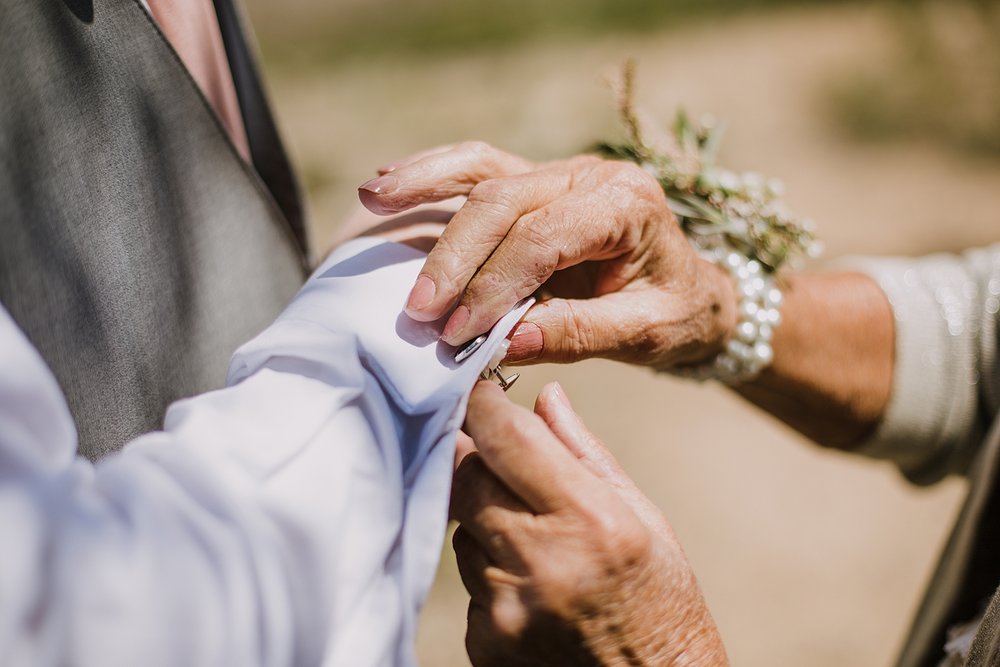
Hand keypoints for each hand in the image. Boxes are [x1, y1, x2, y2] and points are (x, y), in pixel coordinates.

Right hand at [358, 142, 735, 367]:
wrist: (693, 287)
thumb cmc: (675, 312)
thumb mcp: (645, 333)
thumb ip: (580, 333)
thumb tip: (504, 342)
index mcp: (627, 204)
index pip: (544, 238)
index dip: (495, 286)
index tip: (459, 334)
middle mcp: (591, 174)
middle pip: (504, 201)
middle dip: (454, 255)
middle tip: (418, 310)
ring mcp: (560, 171)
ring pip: (483, 168)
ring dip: (424, 184)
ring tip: (372, 197)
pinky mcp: (535, 182)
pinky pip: (478, 167)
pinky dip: (433, 173)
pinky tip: (389, 181)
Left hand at [450, 381, 728, 666]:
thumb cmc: (660, 599)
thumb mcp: (643, 516)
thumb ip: (584, 452)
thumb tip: (545, 397)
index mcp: (591, 521)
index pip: (508, 440)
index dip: (485, 405)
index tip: (481, 392)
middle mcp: (542, 563)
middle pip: (467, 477)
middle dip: (476, 454)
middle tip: (497, 452)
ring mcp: (508, 607)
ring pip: (460, 527)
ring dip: (482, 515)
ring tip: (531, 534)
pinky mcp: (486, 641)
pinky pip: (466, 579)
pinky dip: (487, 567)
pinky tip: (527, 579)